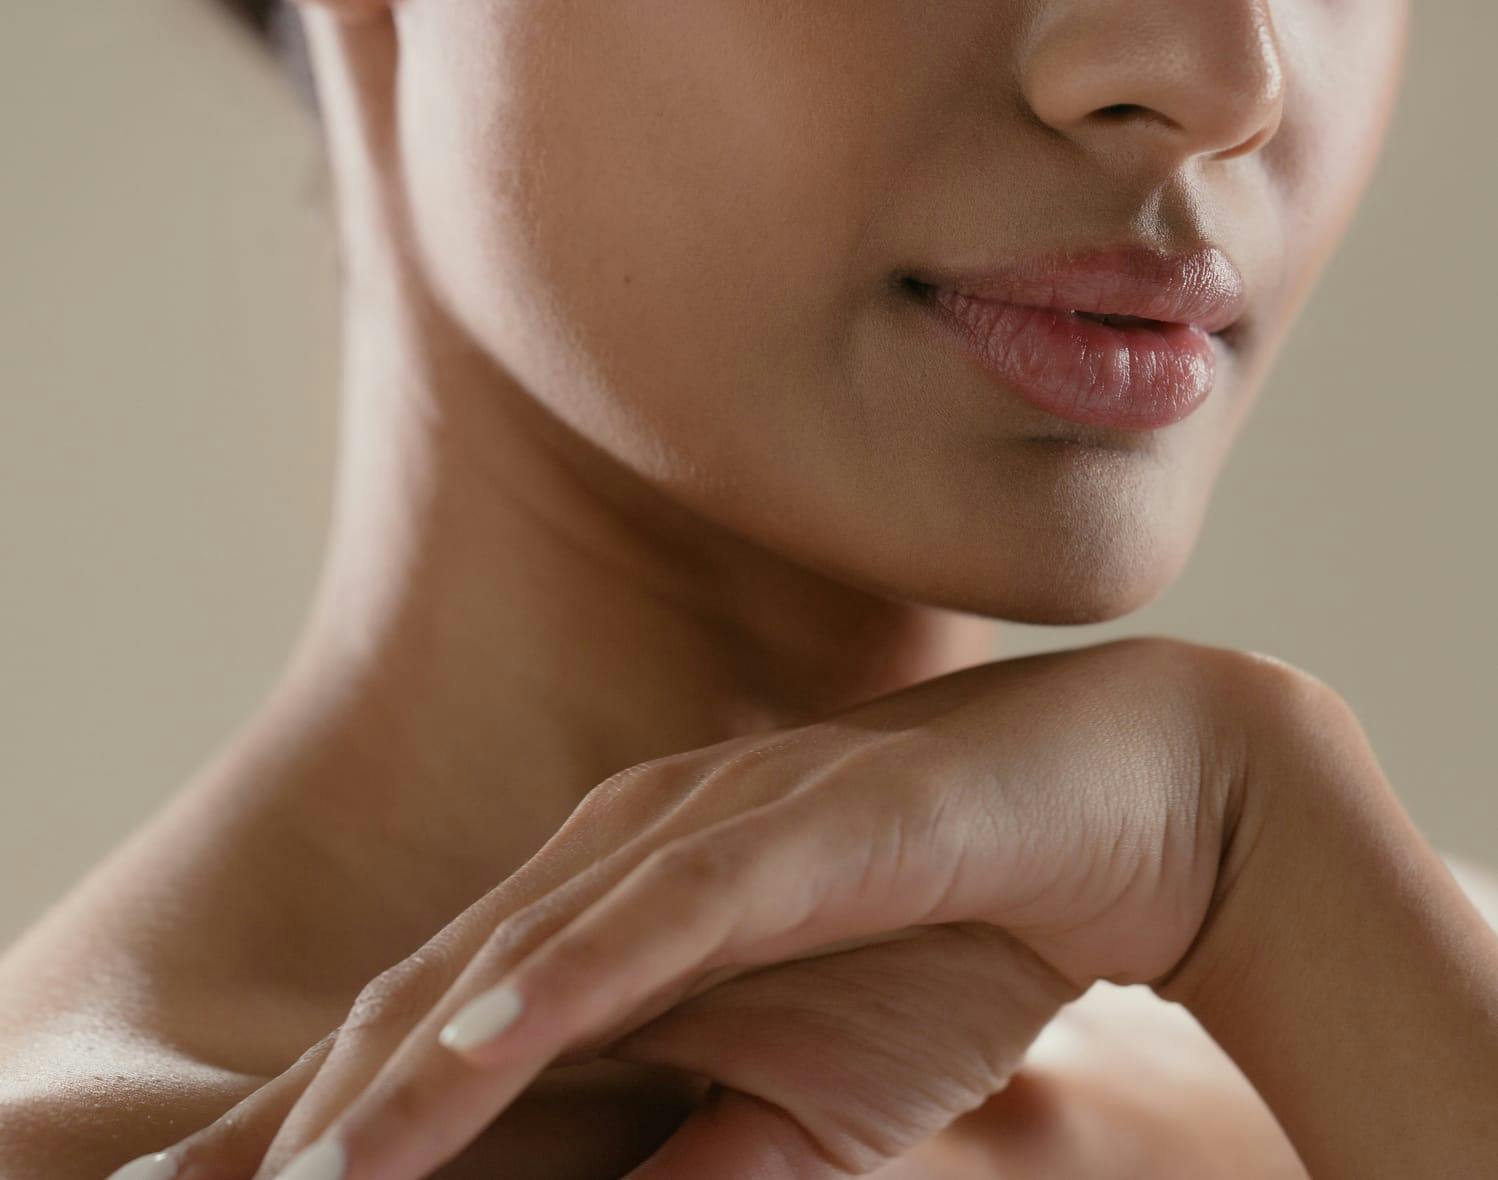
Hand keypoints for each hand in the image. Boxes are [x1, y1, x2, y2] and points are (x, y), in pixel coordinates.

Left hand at [133, 636, 1269, 1178]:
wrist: (1129, 803)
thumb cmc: (966, 932)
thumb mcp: (819, 1084)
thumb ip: (716, 1153)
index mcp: (620, 903)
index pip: (438, 1028)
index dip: (325, 1122)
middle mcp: (631, 849)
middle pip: (433, 996)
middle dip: (302, 1114)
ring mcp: (706, 828)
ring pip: (515, 961)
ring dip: (394, 1076)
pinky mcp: (793, 830)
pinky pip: (651, 920)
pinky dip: (548, 995)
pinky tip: (456, 1068)